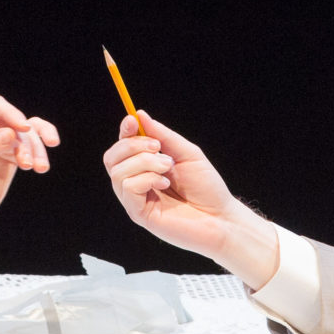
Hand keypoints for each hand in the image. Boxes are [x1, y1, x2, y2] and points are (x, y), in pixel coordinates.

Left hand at [0, 94, 57, 224]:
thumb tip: (12, 134)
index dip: (11, 113)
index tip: (24, 129)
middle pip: (15, 119)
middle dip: (27, 137)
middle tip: (28, 162)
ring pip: (28, 133)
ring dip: (37, 148)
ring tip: (40, 169)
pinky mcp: (12, 154)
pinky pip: (32, 145)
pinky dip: (40, 153)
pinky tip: (40, 167)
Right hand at [102, 113, 278, 288]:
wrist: (221, 217)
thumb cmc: (207, 188)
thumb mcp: (186, 153)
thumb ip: (163, 136)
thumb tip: (140, 115)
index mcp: (146, 168)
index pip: (122, 147)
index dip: (124, 131)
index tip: (132, 120)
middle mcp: (137, 183)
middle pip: (112, 158)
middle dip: (133, 145)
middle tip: (158, 147)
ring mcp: (136, 200)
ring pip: (118, 171)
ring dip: (145, 162)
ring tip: (167, 168)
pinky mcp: (138, 214)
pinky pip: (128, 187)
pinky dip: (147, 179)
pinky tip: (165, 184)